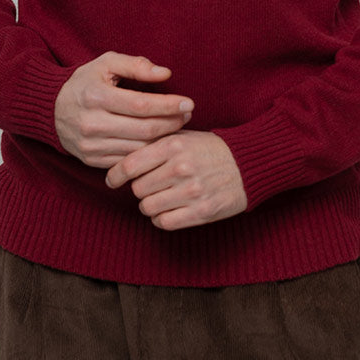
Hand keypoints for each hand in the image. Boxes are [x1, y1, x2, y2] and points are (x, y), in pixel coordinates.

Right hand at [54, 52, 193, 167]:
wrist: (52, 109)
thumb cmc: (85, 82)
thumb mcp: (106, 63)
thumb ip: (136, 65)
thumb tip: (165, 73)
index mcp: (96, 97)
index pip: (141, 105)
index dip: (168, 105)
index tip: (188, 102)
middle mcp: (92, 124)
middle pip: (143, 130)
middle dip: (172, 123)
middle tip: (188, 115)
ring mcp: (91, 146)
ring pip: (138, 149)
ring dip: (163, 140)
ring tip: (178, 127)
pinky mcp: (92, 161)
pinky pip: (127, 161)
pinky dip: (147, 153)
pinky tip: (159, 142)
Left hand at [106, 131, 247, 229]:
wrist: (247, 164)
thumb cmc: (210, 150)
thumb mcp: (182, 137)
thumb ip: (155, 144)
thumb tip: (121, 156)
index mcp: (173, 145)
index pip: (131, 164)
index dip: (116, 174)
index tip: (112, 180)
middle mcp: (180, 168)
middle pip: (138, 188)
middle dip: (140, 188)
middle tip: (151, 185)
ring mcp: (191, 191)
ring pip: (148, 207)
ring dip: (150, 205)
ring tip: (162, 197)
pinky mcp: (201, 211)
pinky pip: (164, 222)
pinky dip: (162, 219)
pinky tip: (169, 210)